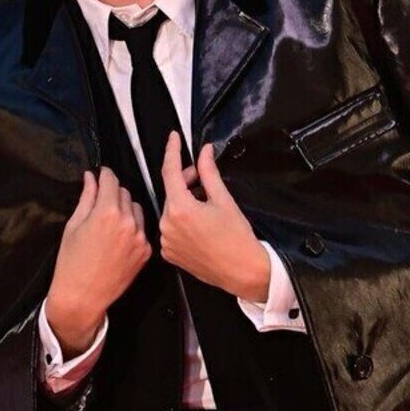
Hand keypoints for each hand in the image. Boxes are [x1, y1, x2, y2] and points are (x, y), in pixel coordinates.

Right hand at [44, 168, 149, 356]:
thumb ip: (86, 198)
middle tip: (100, 203)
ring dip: (125, 209)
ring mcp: (139, 238)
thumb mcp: (73, 225)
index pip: (111, 180)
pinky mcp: (145, 251)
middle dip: (112, 194)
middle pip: (124, 193)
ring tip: (109, 223)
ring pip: (136, 209)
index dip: (105, 175)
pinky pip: (141, 229)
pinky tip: (118, 239)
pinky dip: (132, 228)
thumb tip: (91, 178)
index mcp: (106, 212)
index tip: (102, 175)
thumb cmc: (72, 263)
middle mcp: (127, 223)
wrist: (82, 296)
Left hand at [157, 136, 270, 304]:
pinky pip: (171, 229)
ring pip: (171, 210)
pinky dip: (182, 221)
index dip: (172, 151)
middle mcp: (167, 226)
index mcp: (180, 209)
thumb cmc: (237, 239)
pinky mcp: (169, 253)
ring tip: (206, 207)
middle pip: (171, 192)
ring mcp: (166, 241)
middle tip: (204, 180)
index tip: (174, 139)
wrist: (242, 271)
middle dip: (186, 182)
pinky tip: (199, 224)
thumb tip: (204, 153)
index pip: (170, 171)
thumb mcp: (224, 200)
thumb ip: (209, 172)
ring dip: (184, 202)